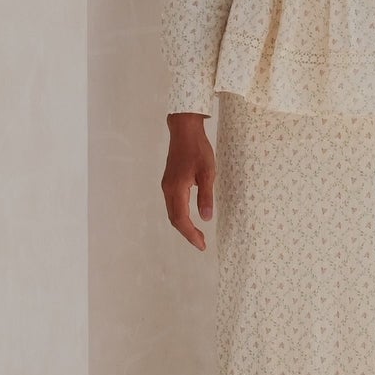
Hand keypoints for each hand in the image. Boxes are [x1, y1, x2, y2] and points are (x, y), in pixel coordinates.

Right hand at [162, 113, 215, 250]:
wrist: (184, 129)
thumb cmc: (198, 149)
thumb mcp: (207, 172)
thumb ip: (205, 196)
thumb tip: (206, 218)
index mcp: (176, 189)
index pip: (181, 219)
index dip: (191, 234)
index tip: (202, 245)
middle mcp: (168, 189)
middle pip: (174, 219)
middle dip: (187, 233)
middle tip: (201, 243)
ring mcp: (167, 185)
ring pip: (172, 212)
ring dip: (183, 225)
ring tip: (197, 234)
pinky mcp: (169, 180)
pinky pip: (172, 204)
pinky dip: (180, 215)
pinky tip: (190, 216)